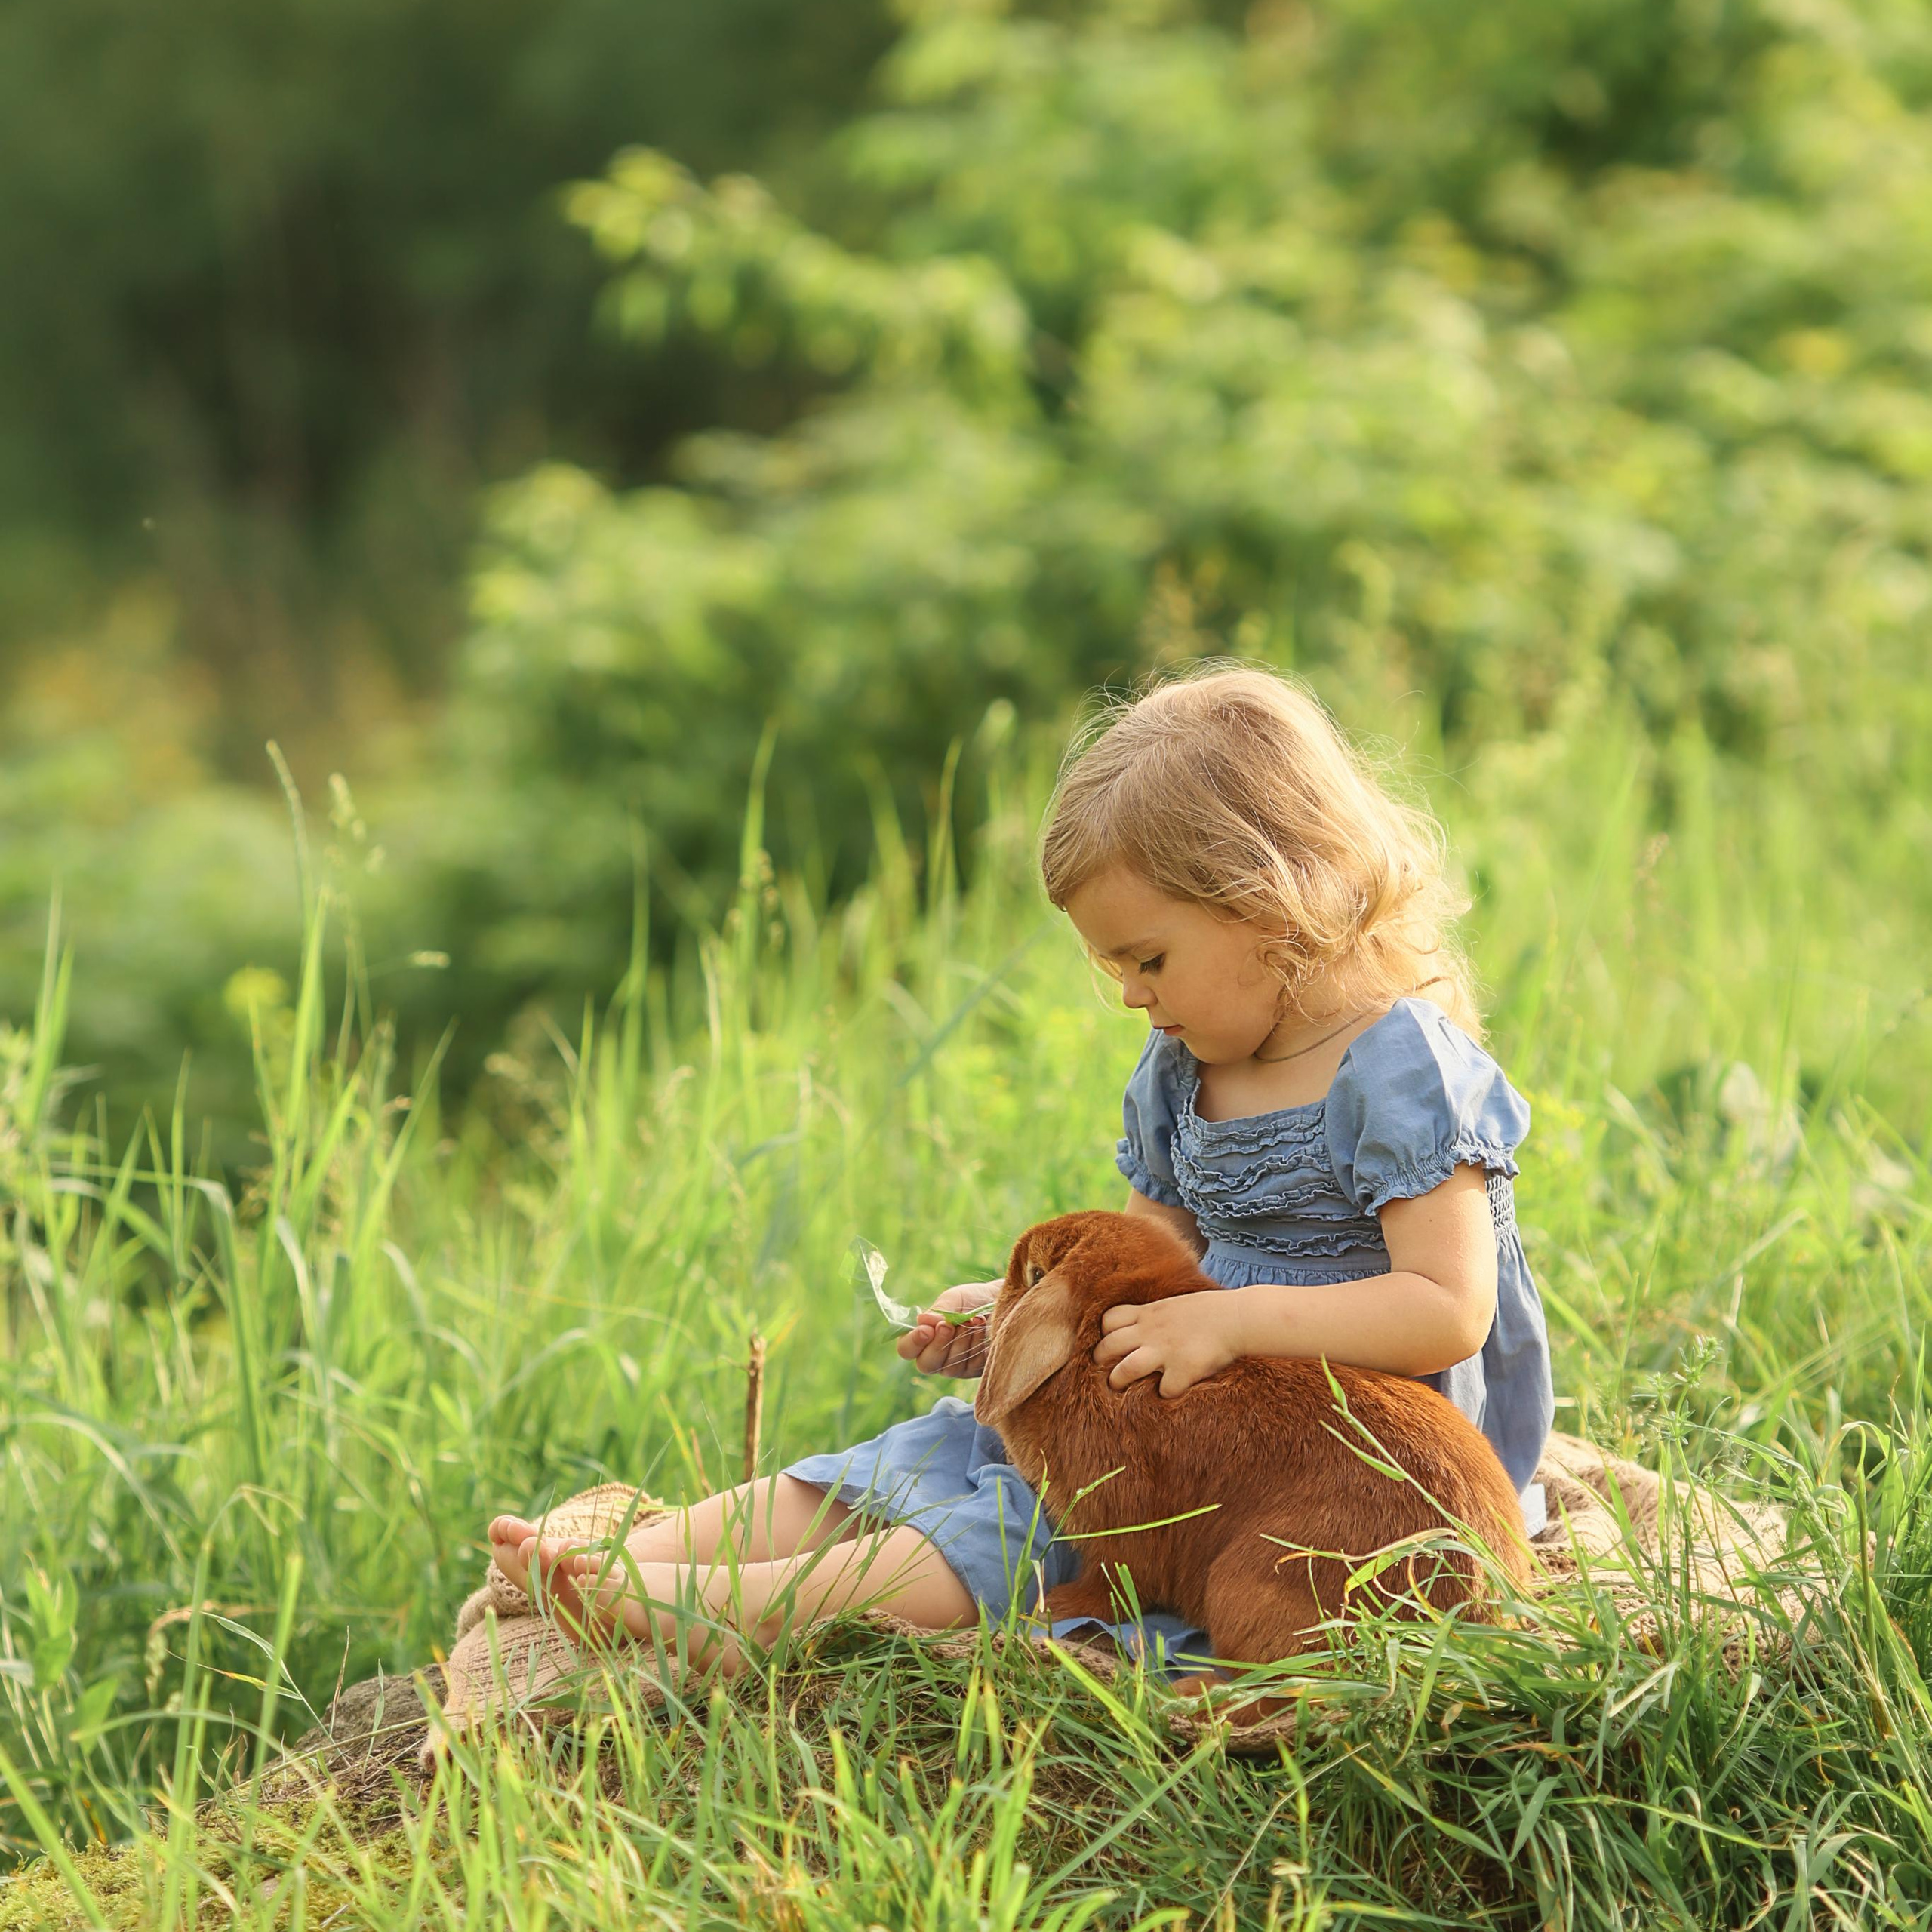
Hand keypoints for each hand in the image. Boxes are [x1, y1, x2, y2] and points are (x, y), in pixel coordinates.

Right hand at [895, 1279, 1001, 1376]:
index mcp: (923, 1337)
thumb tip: (922, 1321)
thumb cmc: (972, 1300)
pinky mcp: (974, 1371)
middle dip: (939, 1344)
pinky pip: (971, 1365)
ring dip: (961, 1340)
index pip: (906, 1349)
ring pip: (951, 1366)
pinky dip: (976, 1344)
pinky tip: (982, 1327)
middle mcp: (935, 1356)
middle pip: (926, 1365)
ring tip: (973, 1319)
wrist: (1001, 1302)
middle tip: (949, 1325)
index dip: (913, 1342)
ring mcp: (955, 1367)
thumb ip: (938, 1311)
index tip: (927, 1330)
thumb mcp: (954, 1300)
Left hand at [1093, 1293, 1243, 1397]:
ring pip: (1124, 1370)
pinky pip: (1163, 1390)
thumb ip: (1156, 1316)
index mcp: (1149, 1313)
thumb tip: (1143, 1328)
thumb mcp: (1175, 1304)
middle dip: (1101, 1361)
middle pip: (1108, 1346)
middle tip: (1106, 1372)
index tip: (1111, 1343)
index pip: (1109, 1320)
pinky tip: (1173, 1390)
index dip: (1105, 1334)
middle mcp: (1151, 1331)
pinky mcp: (1181, 1370)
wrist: (1239, 1318)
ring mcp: (1164, 1351)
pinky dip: (1166, 1394)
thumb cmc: (1211, 1311)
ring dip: (1118, 1381)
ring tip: (1119, 1388)